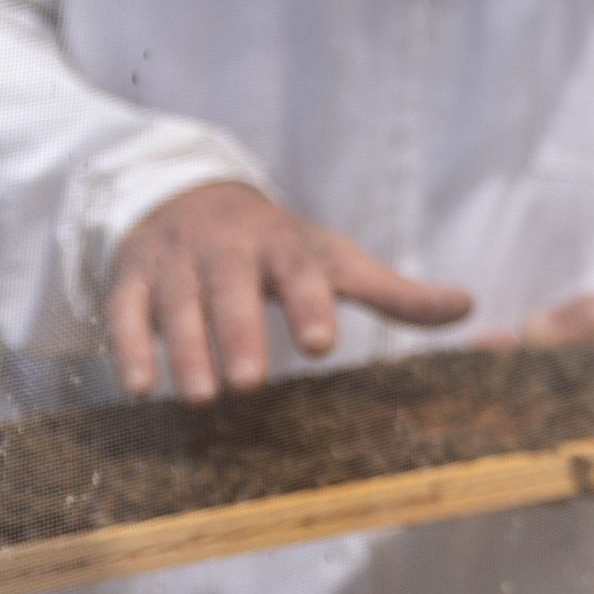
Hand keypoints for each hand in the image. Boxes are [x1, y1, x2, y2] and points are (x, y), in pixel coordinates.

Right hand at [106, 181, 472, 401]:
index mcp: (283, 244)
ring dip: (186, 350)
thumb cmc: (279, 247)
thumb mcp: (334, 260)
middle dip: (241, 333)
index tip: (322, 344)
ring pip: (178, 304)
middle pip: (232, 289)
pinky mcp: (132, 278)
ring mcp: (176, 262)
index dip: (310, 304)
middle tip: (252, 383)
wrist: (189, 196)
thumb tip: (469, 308)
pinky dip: (130, 345)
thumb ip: (394, 292)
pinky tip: (138, 386)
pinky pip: (124, 310)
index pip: (299, 270)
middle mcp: (228, 248)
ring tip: (202, 397)